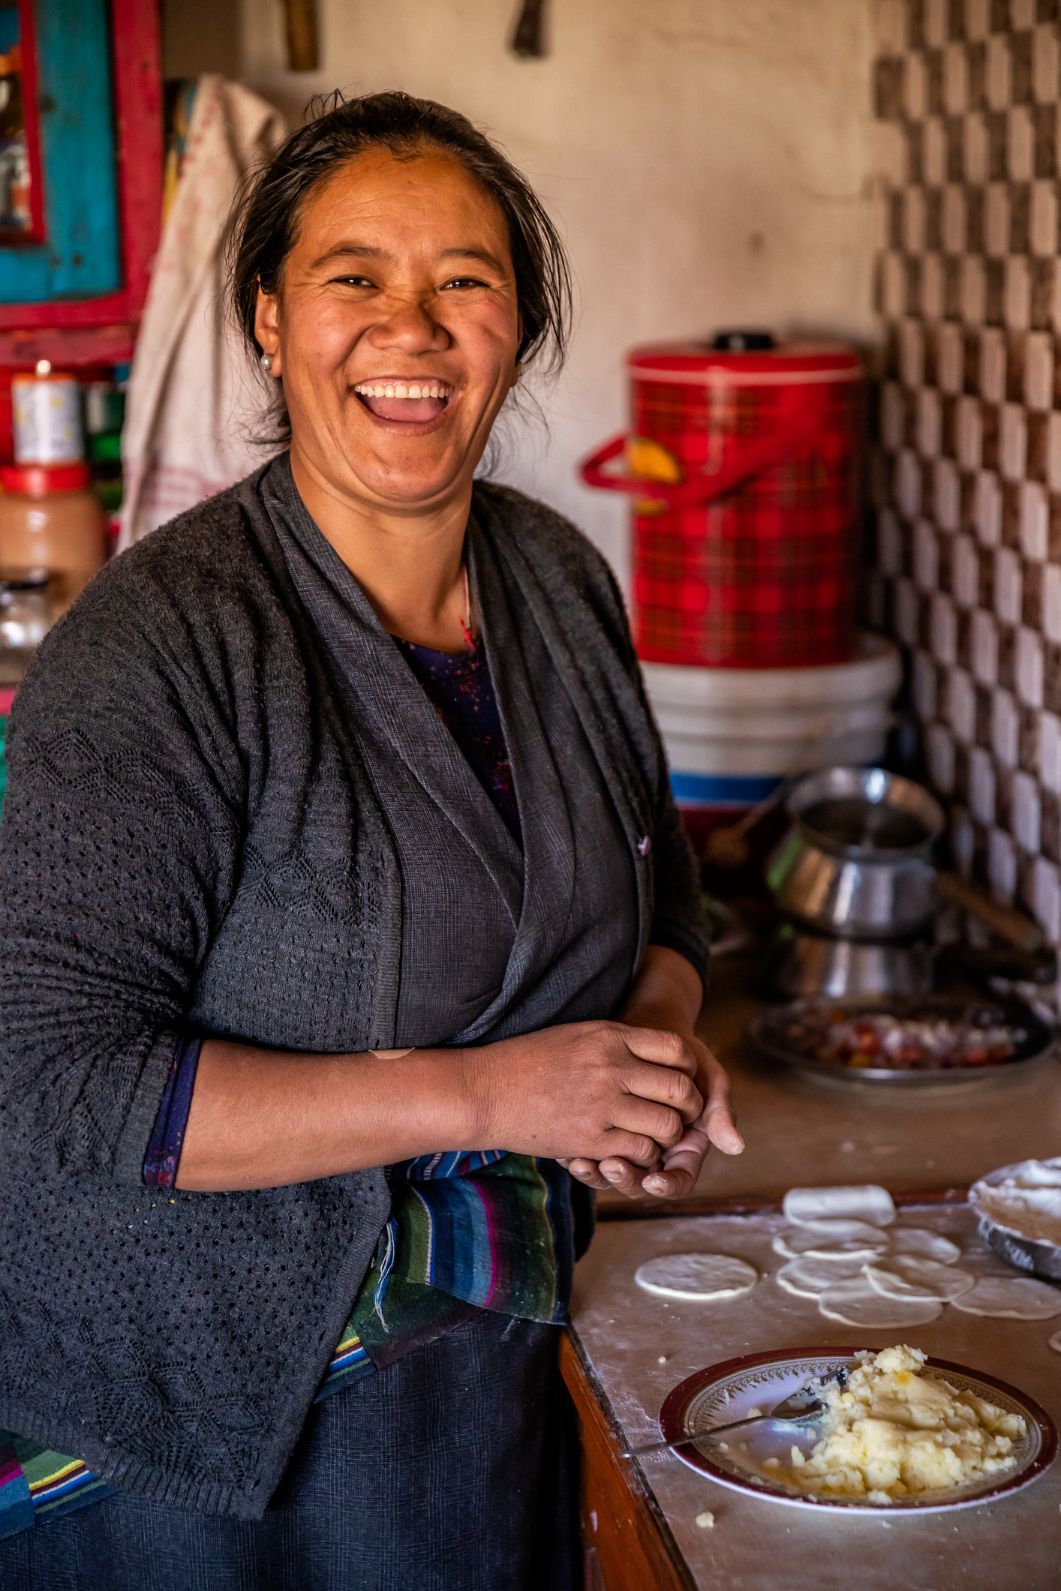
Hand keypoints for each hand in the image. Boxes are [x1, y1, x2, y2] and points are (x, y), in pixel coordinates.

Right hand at [473, 1019, 704, 1164]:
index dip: (688, 1069)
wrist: (486, 1091)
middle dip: (690, 1108)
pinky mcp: (590, 1139)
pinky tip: (631, 1151)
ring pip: (667, 1126)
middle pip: (681, 1090)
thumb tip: (652, 1050)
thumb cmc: (528, 1060)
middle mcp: (612, 1067)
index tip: (681, 1081)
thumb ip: (615, 1041)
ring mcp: (602, 1104)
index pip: (676, 1049)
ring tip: (658, 1137)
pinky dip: (644, 1156)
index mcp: (610, 1036)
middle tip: (683, 1116)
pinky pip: (640, 1151)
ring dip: (668, 1136)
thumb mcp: (576, 1034)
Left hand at [558, 1032, 742, 1199]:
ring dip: (598, 1176)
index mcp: (684, 1147)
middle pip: (641, 1184)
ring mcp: (626, 1145)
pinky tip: (570, 1157)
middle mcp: (655, 1153)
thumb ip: (720, 1111)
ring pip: (613, 1175)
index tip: (654, 1181)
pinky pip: (591, 1156)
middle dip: (626, 1180)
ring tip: (584, 1163)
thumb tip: (736, 1146)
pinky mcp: (601, 1134)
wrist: (646, 1030)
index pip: (678, 1180)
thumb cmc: (684, 1056)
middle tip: (611, 1167)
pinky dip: (581, 1161)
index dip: (667, 1185)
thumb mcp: (707, 1077)